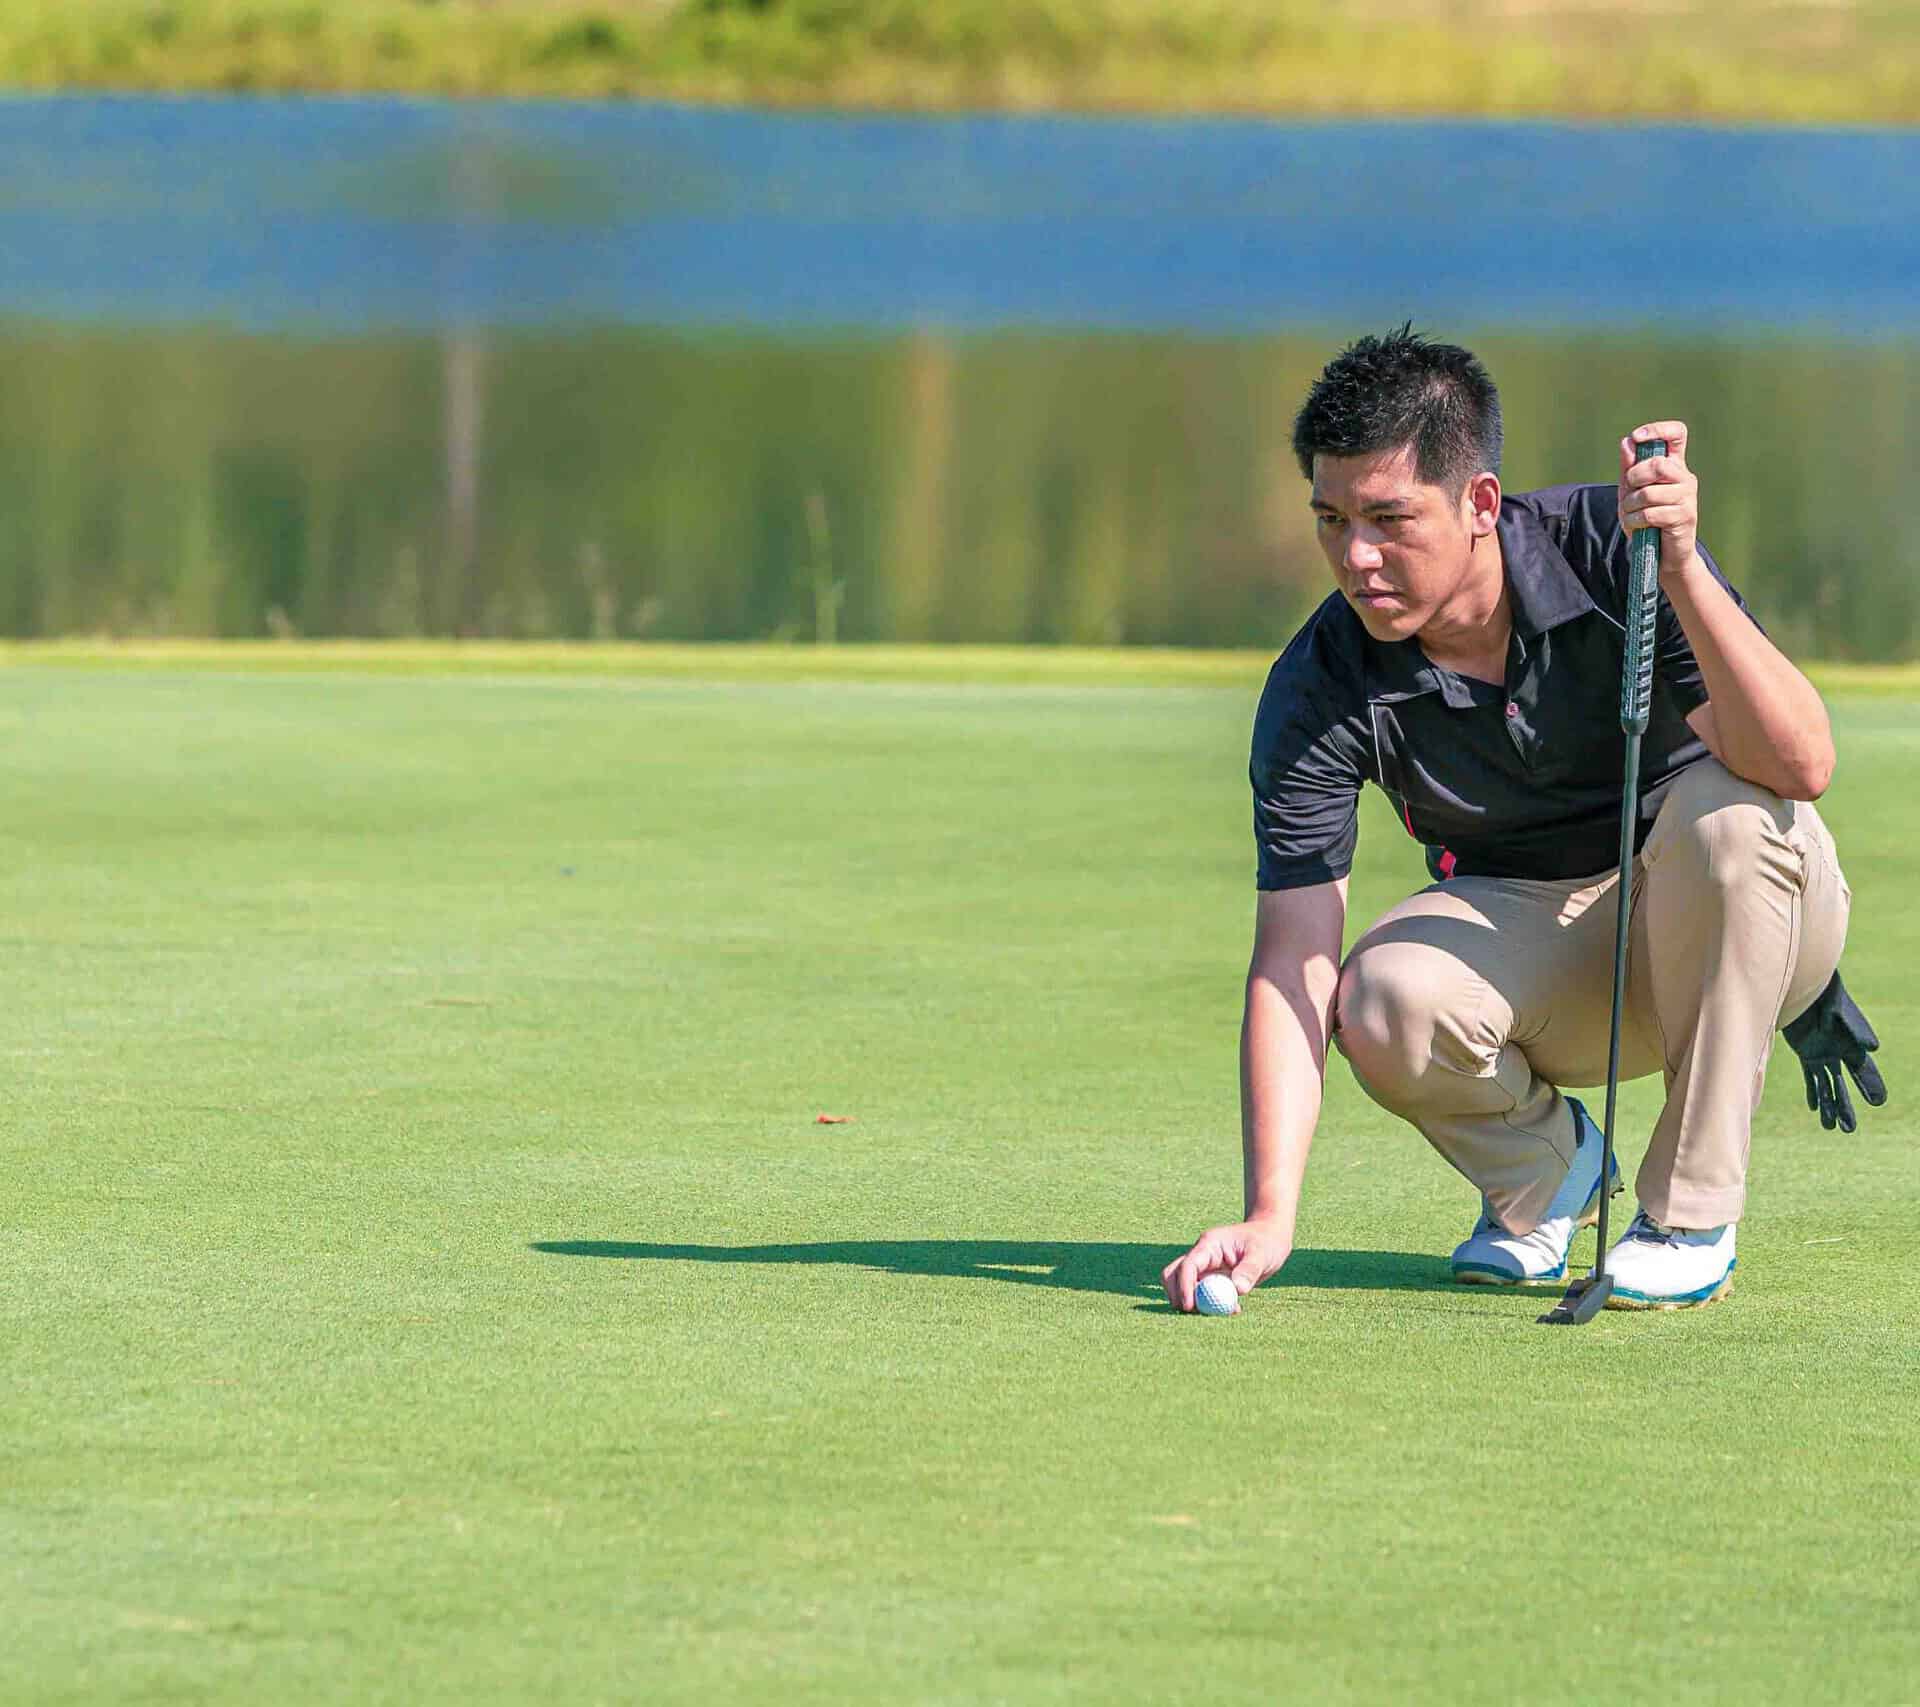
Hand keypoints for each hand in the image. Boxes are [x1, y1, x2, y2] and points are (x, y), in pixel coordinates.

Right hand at [1161, 1217, 1292, 1311]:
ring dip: (1192, 1301)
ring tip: (1220, 1311)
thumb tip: (1238, 1289)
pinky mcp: (1209, 1278)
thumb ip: (1249, 1270)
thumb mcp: (1261, 1255)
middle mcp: (1201, 1255)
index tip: (1190, 1306)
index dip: (1184, 1286)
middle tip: (1193, 1313)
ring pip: (1181, 1284)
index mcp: (1210, 1244)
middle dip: (1177, 1294)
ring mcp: (1203, 1267)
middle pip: (1173, 1274)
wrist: (1269, 1237)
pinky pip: (1199, 1294)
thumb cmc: (1266, 1241)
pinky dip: (1208, 1305)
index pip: (1188, 1265)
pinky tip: (1233, 1308)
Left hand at [1618, 420, 1700, 572]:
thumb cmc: (1646, 521)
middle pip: (1658, 464)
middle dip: (1634, 478)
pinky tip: (1637, 526)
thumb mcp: (1631, 492)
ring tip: (1631, 514)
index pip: (1676, 434)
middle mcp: (1684, 477)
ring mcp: (1687, 497)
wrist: (1662, 555)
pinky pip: (1651, 513)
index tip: (1637, 437)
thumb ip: (1628, 469)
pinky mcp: (1685, 517)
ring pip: (1651, 491)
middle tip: (1628, 492)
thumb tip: (1626, 442)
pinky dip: (1635, 520)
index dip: (1658, 429)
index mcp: (1673, 466)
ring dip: (1631, 505)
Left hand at [1783, 970, 1886, 1132]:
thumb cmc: (1821, 995)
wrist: (1801, 985)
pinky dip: (1813, 1091)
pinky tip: (1815, 1108)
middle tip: (1849, 1130)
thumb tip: (1872, 1049)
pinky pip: (1811, 1076)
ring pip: (1826, 1085)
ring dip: (1829, 1105)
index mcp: (1850, 1044)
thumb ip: (1852, 1028)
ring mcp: (1822, 1052)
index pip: (1863, 1070)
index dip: (1870, 1086)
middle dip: (1846, 1107)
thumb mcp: (1836, 1009)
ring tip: (1832, 1128)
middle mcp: (1839, 1052)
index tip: (1878, 1103)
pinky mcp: (1806, 1051)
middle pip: (1844, 1085)